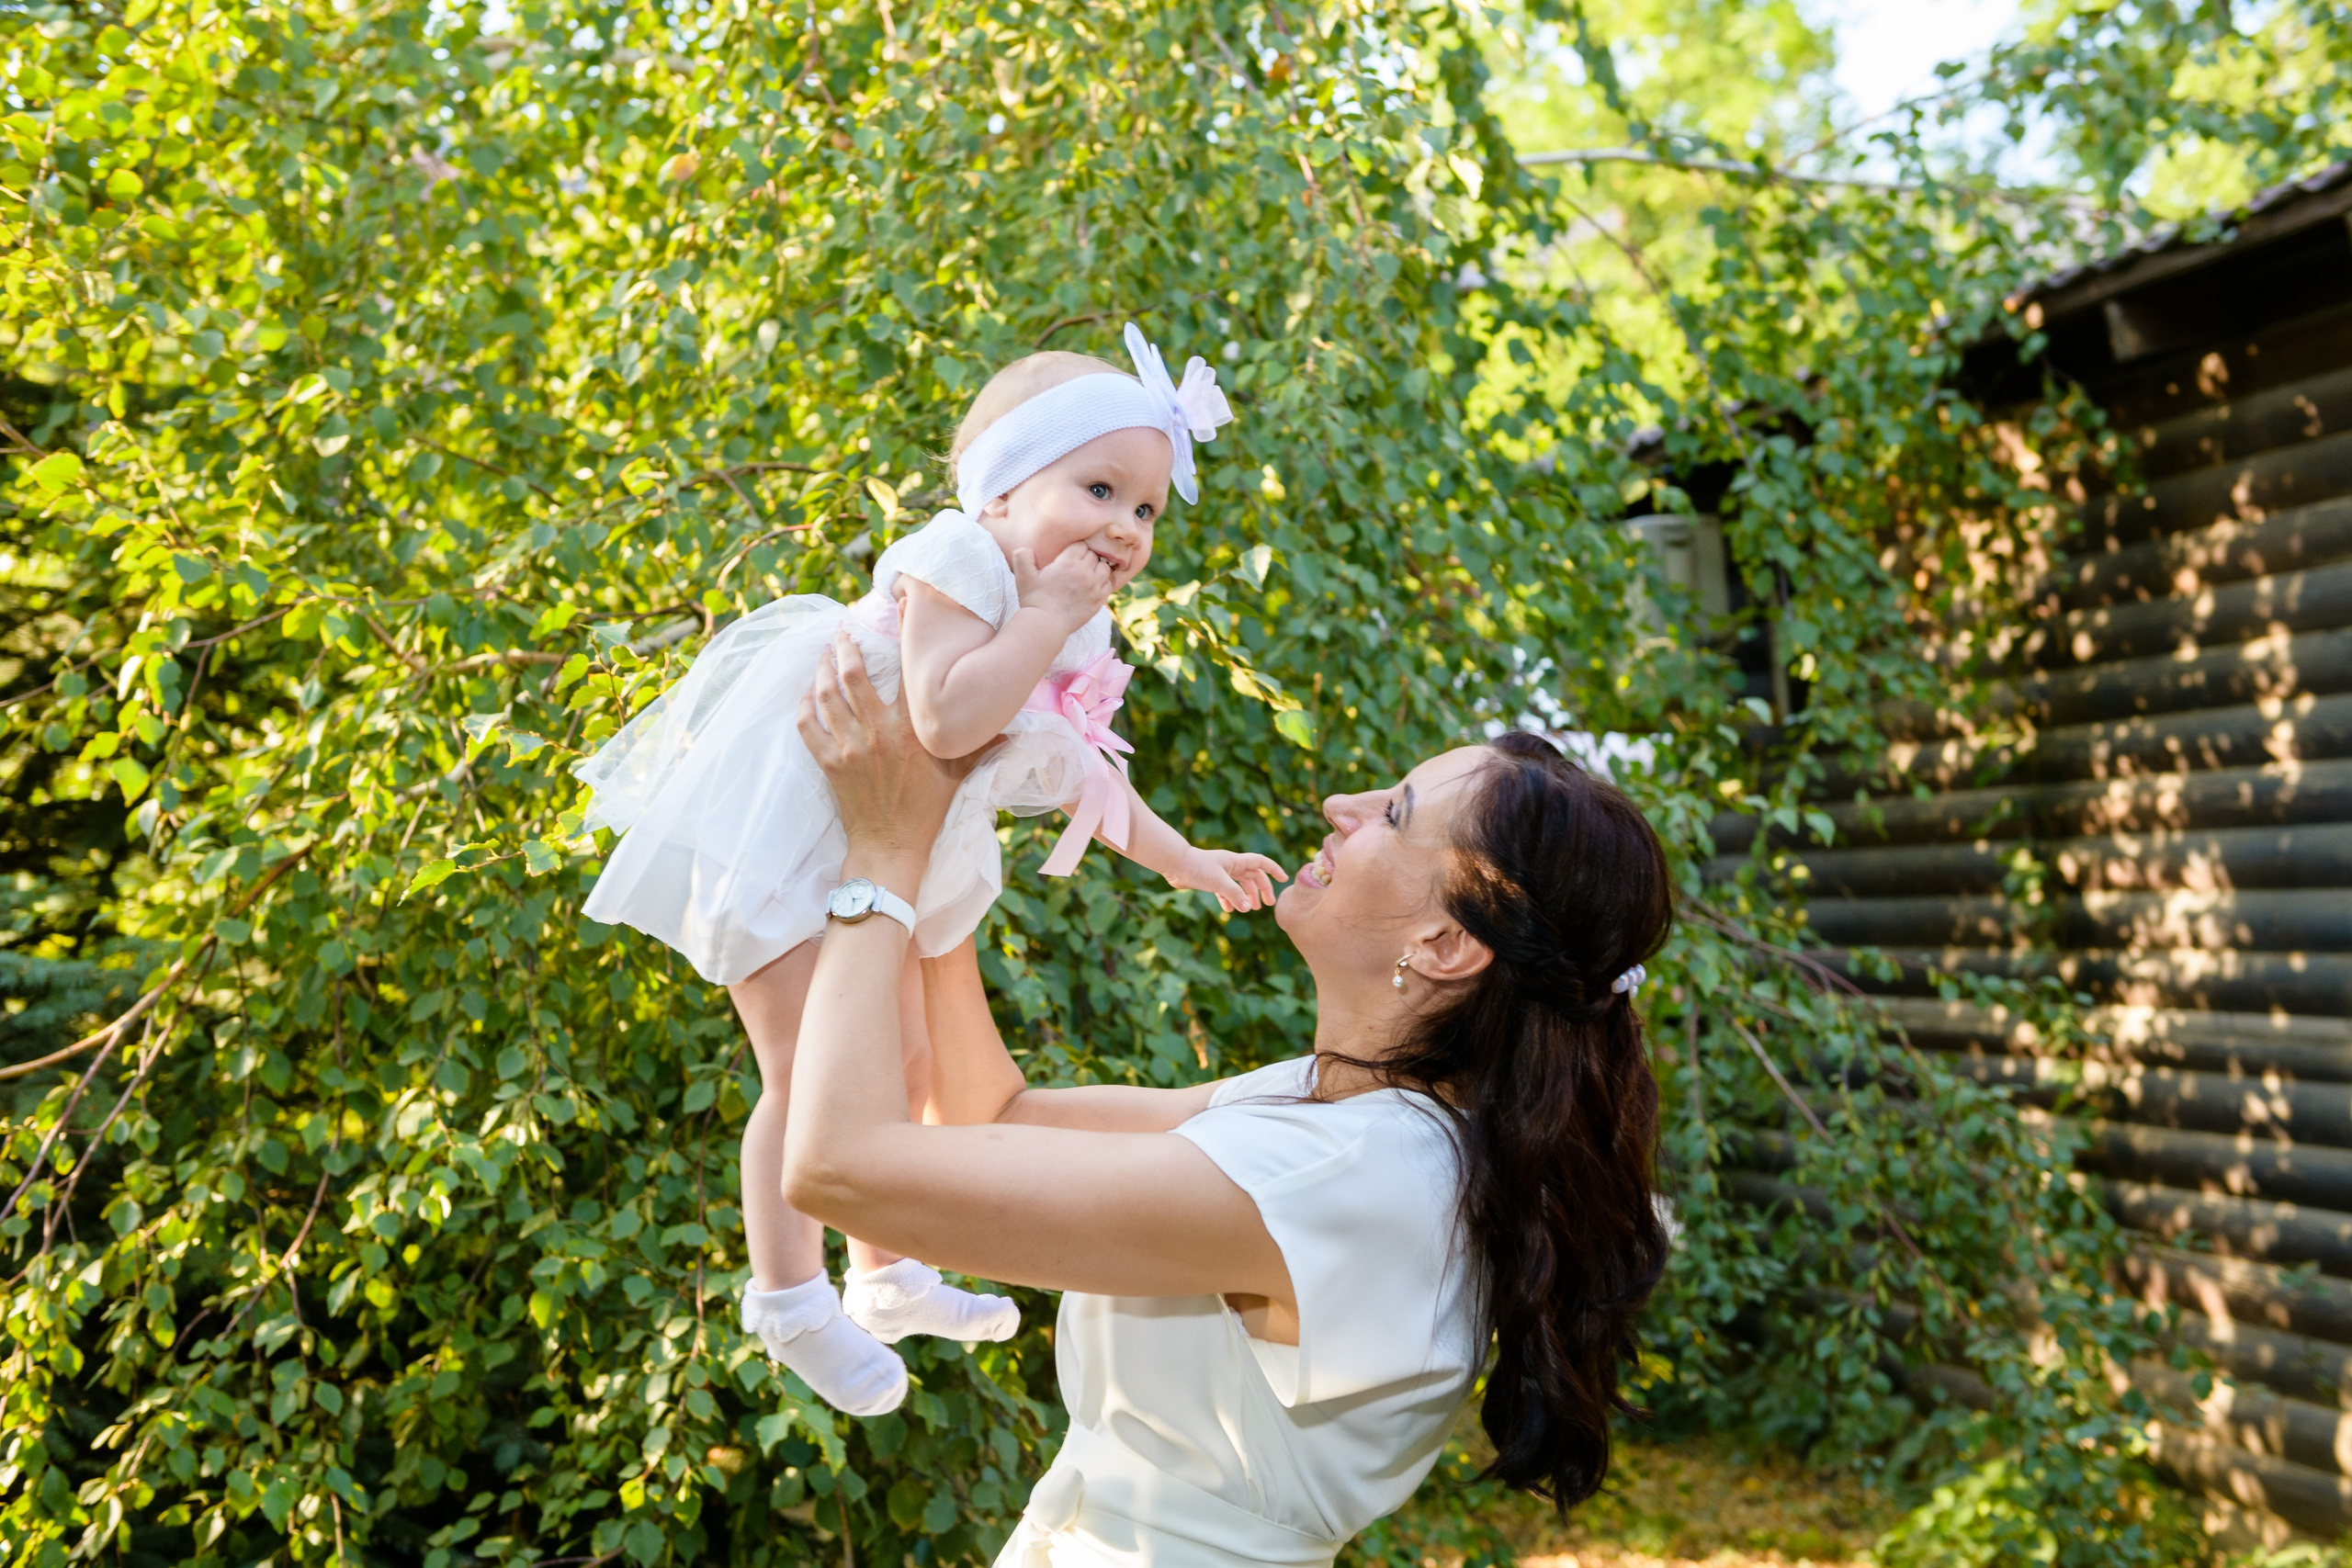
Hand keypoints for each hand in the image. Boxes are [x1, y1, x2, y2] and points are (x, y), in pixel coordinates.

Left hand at [799, 631, 977, 877]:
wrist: (891, 848)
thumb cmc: (928, 810)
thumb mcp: (960, 773)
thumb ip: (982, 743)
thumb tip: (1014, 724)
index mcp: (912, 729)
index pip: (904, 671)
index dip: (897, 637)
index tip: (893, 612)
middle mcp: (878, 731)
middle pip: (852, 673)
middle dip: (845, 645)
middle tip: (843, 629)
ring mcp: (849, 747)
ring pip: (826, 694)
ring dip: (821, 668)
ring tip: (824, 652)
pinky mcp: (828, 763)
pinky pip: (808, 725)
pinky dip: (805, 705)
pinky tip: (807, 693)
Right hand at [1012, 541, 1115, 633]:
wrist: (1045, 625)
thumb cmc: (1034, 600)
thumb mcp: (1023, 576)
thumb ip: (1022, 557)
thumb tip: (1026, 548)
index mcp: (1068, 563)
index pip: (1081, 545)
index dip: (1075, 549)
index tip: (1069, 557)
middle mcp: (1084, 572)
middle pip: (1094, 555)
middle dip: (1086, 558)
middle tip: (1077, 566)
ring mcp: (1094, 587)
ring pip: (1105, 568)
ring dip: (1097, 569)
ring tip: (1087, 575)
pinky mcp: (1098, 600)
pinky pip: (1108, 584)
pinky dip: (1103, 583)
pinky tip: (1093, 586)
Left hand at [1166, 846, 1288, 914]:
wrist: (1175, 865)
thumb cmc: (1197, 868)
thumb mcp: (1218, 882)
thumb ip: (1234, 894)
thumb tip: (1248, 908)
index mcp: (1236, 861)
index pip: (1261, 862)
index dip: (1274, 869)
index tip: (1283, 880)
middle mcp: (1231, 865)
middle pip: (1253, 876)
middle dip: (1262, 889)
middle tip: (1268, 904)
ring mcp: (1221, 873)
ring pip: (1240, 885)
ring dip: (1246, 896)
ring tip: (1251, 909)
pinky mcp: (1211, 881)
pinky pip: (1225, 891)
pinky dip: (1229, 900)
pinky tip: (1229, 910)